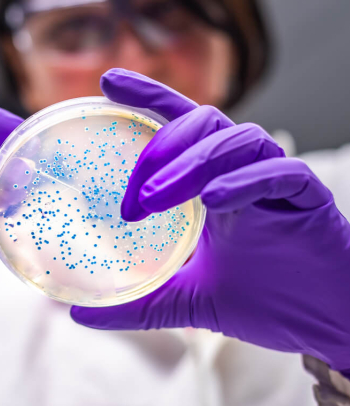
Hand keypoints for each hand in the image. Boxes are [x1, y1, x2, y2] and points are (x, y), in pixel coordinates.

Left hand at [72, 69, 349, 375]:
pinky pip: (278, 173)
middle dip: (161, 147)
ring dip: (191, 163)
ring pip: (237, 139)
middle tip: (132, 194)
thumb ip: (138, 303)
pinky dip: (243, 181)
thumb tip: (80, 316)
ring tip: (154, 198)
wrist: (326, 324)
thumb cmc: (264, 300)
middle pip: (203, 122)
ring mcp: (276, 181)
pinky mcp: (308, 198)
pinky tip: (214, 201)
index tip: (106, 81)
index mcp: (214, 182)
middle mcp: (243, 171)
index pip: (179, 124)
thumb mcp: (187, 300)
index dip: (147, 96)